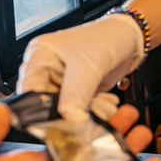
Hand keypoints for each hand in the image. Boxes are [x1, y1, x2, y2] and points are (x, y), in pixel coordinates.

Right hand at [17, 14, 143, 119]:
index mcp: (40, 56)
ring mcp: (63, 82)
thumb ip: (76, 93)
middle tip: (86, 117)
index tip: (58, 122)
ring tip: (104, 106)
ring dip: (87, 113)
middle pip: (47, 104)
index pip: (29, 90)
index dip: (40, 109)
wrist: (132, 38)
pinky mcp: (78, 91)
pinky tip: (107, 103)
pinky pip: (80, 110)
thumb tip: (67, 118)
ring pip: (66, 110)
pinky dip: (94, 110)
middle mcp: (48, 70)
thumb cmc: (108, 37)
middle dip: (69, 113)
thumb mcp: (89, 65)